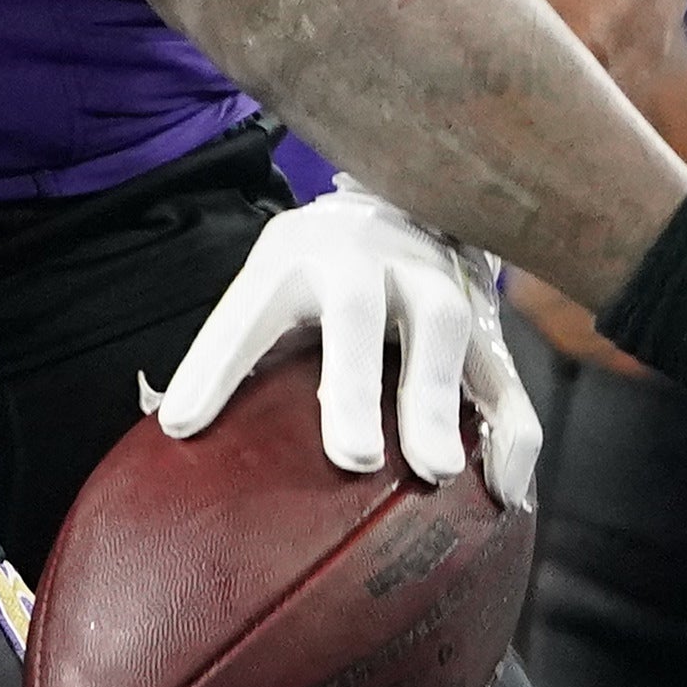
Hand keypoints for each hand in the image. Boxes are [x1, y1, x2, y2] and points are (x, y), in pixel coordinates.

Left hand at [151, 189, 541, 508]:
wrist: (407, 195)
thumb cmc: (319, 272)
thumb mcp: (270, 288)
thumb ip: (232, 354)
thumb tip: (175, 433)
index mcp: (293, 255)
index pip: (246, 311)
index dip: (212, 367)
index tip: (182, 426)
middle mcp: (367, 257)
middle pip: (357, 312)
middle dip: (354, 384)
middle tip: (354, 458)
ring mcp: (434, 277)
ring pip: (443, 329)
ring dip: (439, 401)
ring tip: (436, 472)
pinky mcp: (487, 314)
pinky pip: (506, 373)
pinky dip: (511, 432)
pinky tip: (503, 492)